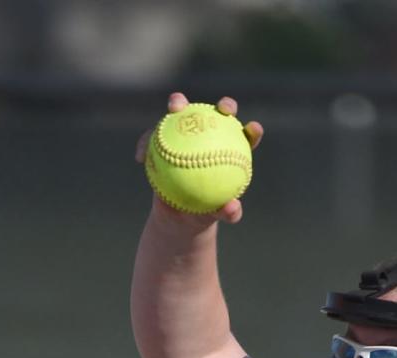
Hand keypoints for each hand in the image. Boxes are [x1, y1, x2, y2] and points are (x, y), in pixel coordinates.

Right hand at [135, 92, 263, 225]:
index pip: (246, 138)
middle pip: (221, 115)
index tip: (254, 129)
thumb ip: (228, 212)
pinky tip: (141, 154)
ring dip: (178, 102)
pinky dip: (147, 142)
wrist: (179, 215)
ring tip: (174, 108)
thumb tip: (233, 207)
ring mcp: (186, 134)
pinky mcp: (164, 138)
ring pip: (184, 112)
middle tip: (224, 110)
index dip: (252, 131)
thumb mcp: (215, 216)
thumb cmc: (203, 214)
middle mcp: (210, 136)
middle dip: (226, 105)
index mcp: (229, 152)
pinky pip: (153, 135)